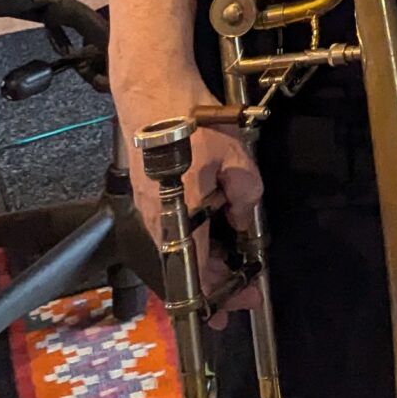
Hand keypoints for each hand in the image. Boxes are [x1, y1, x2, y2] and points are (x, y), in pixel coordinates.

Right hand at [115, 92, 262, 324]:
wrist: (153, 92)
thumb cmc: (191, 123)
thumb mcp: (236, 158)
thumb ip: (246, 195)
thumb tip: (244, 220)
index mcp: (179, 221)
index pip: (197, 277)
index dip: (220, 297)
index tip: (240, 305)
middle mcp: (158, 223)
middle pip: (187, 268)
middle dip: (217, 284)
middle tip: (242, 293)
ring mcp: (150, 209)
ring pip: (180, 248)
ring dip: (207, 260)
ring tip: (232, 266)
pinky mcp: (149, 195)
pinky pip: (174, 228)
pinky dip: (196, 238)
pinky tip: (215, 230)